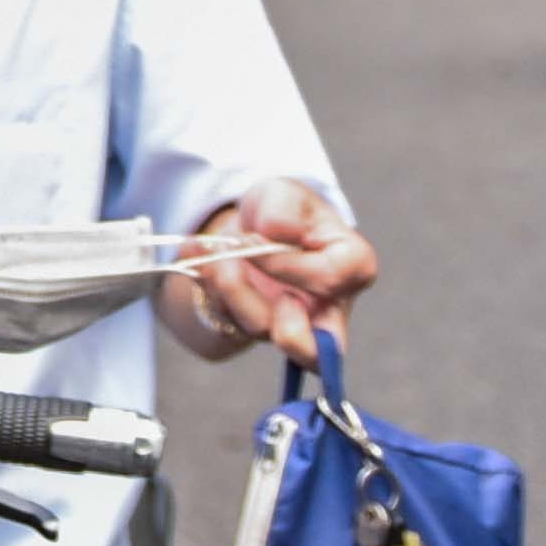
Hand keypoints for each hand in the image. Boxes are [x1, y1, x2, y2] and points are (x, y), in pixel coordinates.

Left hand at [175, 177, 377, 363]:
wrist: (252, 226)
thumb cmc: (283, 211)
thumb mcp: (284, 193)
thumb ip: (283, 208)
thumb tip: (275, 233)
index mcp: (351, 268)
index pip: (329, 279)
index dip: (285, 264)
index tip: (253, 239)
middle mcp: (325, 308)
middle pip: (316, 352)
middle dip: (286, 334)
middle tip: (269, 292)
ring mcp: (289, 325)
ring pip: (259, 327)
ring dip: (226, 286)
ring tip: (214, 248)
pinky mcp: (253, 328)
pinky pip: (226, 321)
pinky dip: (205, 286)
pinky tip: (194, 252)